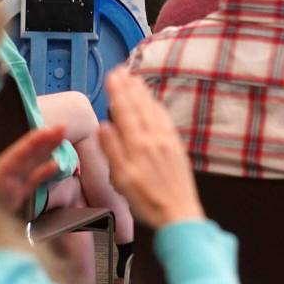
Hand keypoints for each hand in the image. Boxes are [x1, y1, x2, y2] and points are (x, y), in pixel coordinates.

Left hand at [0, 126, 63, 212]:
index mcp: (0, 170)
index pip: (21, 152)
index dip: (34, 141)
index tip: (48, 130)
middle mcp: (8, 173)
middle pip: (30, 153)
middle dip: (46, 140)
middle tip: (63, 126)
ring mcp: (13, 182)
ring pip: (33, 163)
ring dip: (47, 150)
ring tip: (61, 138)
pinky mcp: (17, 194)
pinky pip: (33, 181)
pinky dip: (44, 173)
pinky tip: (55, 165)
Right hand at [98, 68, 203, 228]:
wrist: (179, 213)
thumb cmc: (146, 200)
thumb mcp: (122, 179)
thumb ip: (112, 150)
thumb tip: (103, 125)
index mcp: (137, 144)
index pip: (125, 111)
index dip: (118, 92)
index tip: (112, 76)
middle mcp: (153, 137)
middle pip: (139, 106)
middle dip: (128, 87)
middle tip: (121, 70)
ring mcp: (167, 140)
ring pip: (153, 110)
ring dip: (143, 93)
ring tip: (135, 79)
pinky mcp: (176, 147)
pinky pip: (165, 120)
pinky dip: (157, 107)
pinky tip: (154, 103)